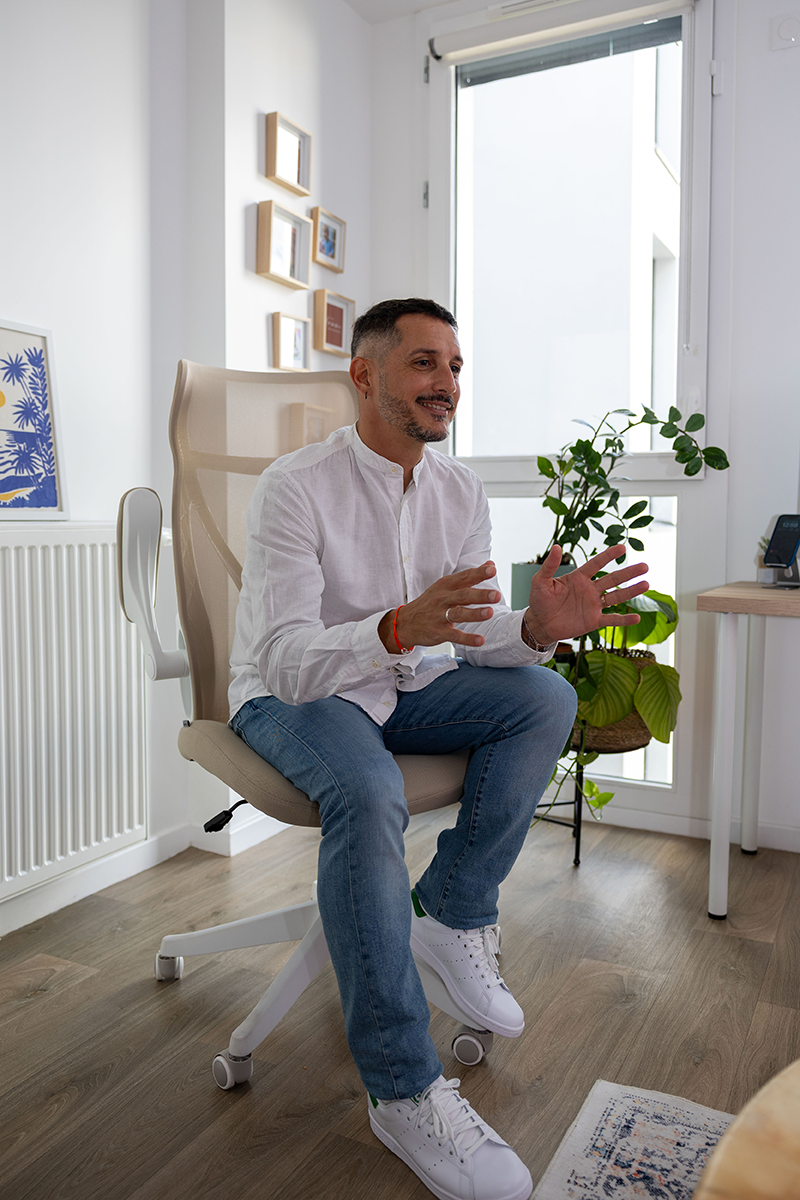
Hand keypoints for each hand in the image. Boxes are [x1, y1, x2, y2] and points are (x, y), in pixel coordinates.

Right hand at [378, 562, 499, 652]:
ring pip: (458, 614)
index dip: (478, 574)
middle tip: (496, 595)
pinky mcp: (438, 633)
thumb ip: (469, 577)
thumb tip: (491, 565)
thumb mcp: (446, 586)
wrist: (405, 623)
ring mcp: (439, 616)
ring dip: (474, 614)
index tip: (492, 570)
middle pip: (462, 595)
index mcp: (445, 586)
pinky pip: (454, 636)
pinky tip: (480, 640)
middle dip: (480, 595)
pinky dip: (467, 639)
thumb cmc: (431, 602)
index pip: (464, 577)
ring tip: (490, 613)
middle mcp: (442, 599)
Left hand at [523, 544, 648, 644]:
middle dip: (628, 573)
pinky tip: (636, 617)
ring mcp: (593, 605)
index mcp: (579, 577)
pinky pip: (611, 619)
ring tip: (646, 584)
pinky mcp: (594, 621)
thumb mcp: (541, 582)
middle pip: (612, 579)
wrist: (540, 623)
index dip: (608, 556)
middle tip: (645, 566)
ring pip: (616, 597)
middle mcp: (590, 589)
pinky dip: (624, 619)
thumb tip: (556, 546)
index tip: (622, 548)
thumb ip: (549, 565)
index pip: (596, 564)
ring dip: (631, 592)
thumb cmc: (540, 600)